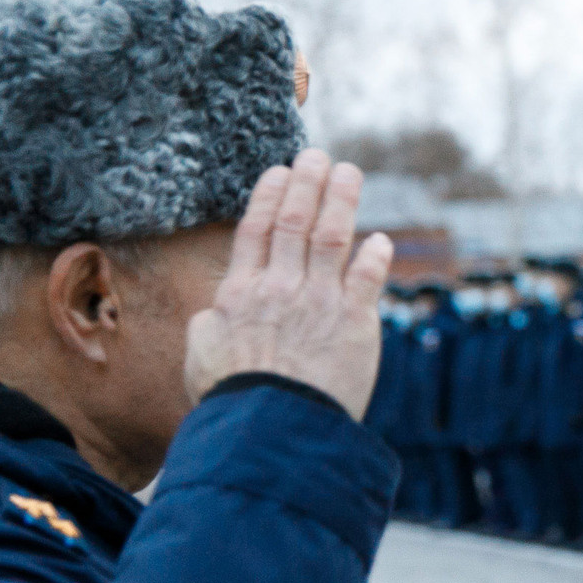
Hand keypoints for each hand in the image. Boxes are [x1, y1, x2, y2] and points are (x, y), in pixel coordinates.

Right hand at [185, 150, 393, 418]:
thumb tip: (217, 310)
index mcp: (241, 294)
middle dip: (308, 183)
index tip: (280, 172)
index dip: (269, 196)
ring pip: (332, 236)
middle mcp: (281, 288)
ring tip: (349, 172)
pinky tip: (381, 240)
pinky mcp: (356, 322)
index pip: (255, 231)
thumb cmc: (233, 399)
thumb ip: (212, 324)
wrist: (272, 426)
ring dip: (342, 200)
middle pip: (296, 222)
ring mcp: (320, 301)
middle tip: (319, 155)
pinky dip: (375, 255)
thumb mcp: (201, 356)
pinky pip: (368, 277)